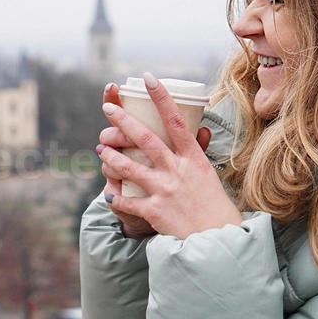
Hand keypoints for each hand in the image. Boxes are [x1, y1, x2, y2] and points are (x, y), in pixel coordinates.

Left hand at [95, 72, 243, 239]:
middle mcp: (178, 171)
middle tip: (107, 108)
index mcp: (193, 159)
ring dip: (111, 156)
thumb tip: (199, 130)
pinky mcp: (155, 211)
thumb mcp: (209, 174)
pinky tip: (108, 193)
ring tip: (101, 148)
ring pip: (129, 167)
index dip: (161, 97)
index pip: (176, 120)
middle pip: (146, 139)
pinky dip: (115, 197)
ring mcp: (165, 190)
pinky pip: (127, 201)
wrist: (216, 240)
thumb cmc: (213, 205)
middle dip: (123, 121)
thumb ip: (198, 152)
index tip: (148, 78)